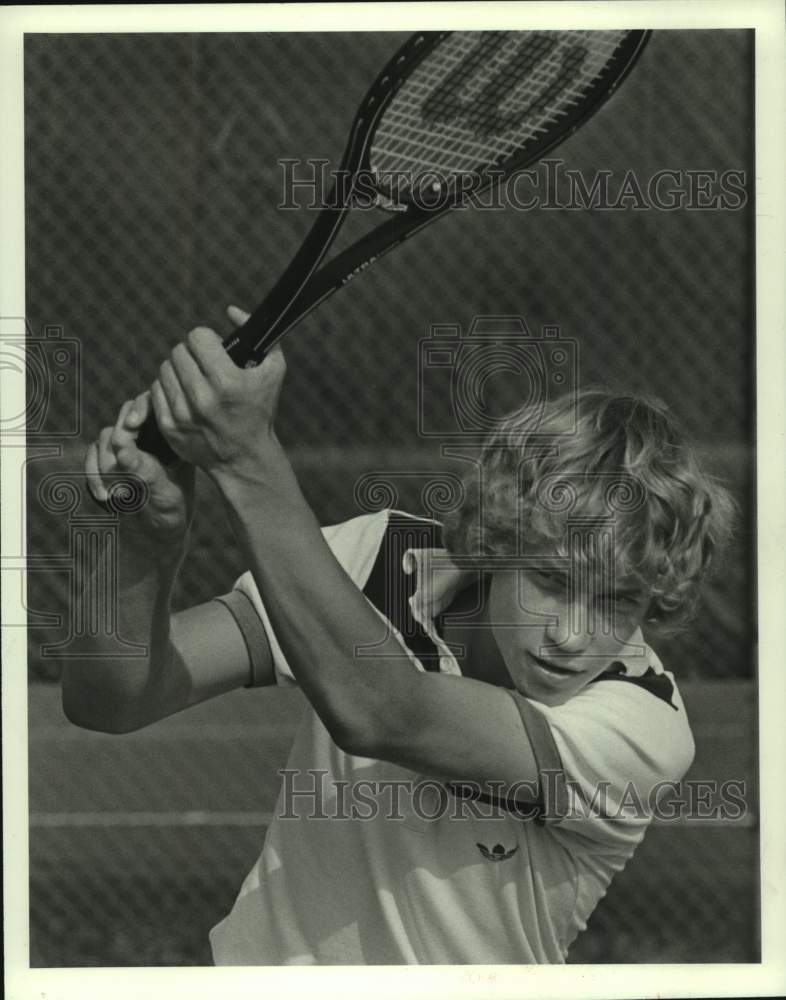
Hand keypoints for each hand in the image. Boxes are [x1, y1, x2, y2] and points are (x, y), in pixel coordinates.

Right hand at [85, 391, 195, 544]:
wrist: (156, 533)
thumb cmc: (170, 511)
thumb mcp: (163, 492)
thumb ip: (144, 470)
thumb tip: (120, 447)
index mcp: (171, 435)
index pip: (153, 404)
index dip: (140, 408)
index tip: (132, 425)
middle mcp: (150, 434)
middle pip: (124, 418)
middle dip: (119, 443)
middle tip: (120, 470)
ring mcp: (126, 445)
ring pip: (105, 437)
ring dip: (107, 465)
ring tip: (119, 495)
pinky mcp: (107, 458)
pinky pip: (91, 456)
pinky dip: (94, 476)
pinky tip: (105, 498)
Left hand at [150, 306, 286, 475]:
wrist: (244, 458)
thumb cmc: (260, 410)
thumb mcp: (273, 371)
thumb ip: (257, 334)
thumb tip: (230, 310)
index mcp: (228, 382)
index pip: (197, 337)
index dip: (206, 339)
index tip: (212, 348)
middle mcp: (203, 398)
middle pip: (179, 350)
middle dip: (192, 352)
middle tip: (203, 363)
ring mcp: (183, 414)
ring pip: (164, 368)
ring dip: (178, 369)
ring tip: (193, 378)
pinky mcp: (169, 426)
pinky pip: (156, 390)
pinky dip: (168, 388)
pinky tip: (184, 394)